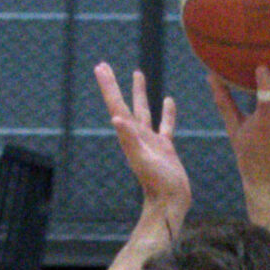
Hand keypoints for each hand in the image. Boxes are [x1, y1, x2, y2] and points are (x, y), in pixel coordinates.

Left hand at [94, 61, 189, 216]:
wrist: (169, 203)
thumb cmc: (157, 184)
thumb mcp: (142, 159)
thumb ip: (130, 140)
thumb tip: (116, 118)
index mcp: (130, 135)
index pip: (116, 105)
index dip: (108, 86)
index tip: (100, 66)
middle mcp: (137, 136)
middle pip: (124, 104)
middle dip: (114, 86)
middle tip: (104, 66)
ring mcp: (151, 141)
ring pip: (144, 110)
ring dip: (139, 93)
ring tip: (137, 72)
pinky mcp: (165, 147)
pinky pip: (165, 124)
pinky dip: (167, 111)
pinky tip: (168, 100)